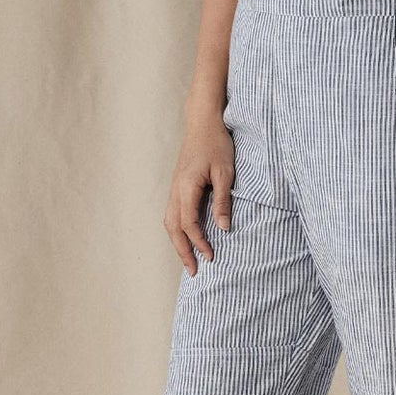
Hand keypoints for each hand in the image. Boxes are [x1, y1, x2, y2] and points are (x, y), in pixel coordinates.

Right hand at [164, 112, 234, 273]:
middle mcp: (175, 190)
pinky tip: (186, 238)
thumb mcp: (225, 172)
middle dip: (182, 252)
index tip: (212, 257)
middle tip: (193, 272)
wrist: (203, 122)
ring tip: (188, 259)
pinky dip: (177, 230)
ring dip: (178, 243)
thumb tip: (223, 228)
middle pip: (173, 228)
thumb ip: (222, 201)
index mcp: (186, 187)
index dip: (200, 243)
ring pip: (169, 222)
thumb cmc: (216, 144)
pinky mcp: (177, 186)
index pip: (190, 224)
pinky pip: (172, 213)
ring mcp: (173, 188)